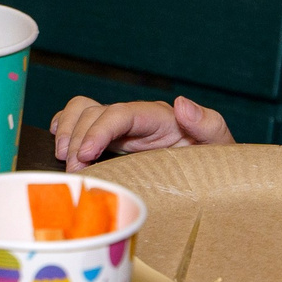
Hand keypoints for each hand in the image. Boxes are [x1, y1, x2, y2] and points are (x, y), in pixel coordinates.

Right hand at [50, 94, 232, 169]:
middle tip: (74, 171)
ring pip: (84, 111)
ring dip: (67, 131)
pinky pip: (82, 122)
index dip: (98, 130)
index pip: (120, 113)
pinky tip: (60, 146)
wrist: (215, 178)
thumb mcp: (221, 145)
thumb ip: (208, 124)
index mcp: (159, 118)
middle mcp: (137, 119)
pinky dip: (66, 127)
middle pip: (95, 112)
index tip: (84, 156)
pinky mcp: (115, 141)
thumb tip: (182, 104)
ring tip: (63, 160)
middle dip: (78, 138)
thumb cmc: (218, 163)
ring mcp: (124, 129)